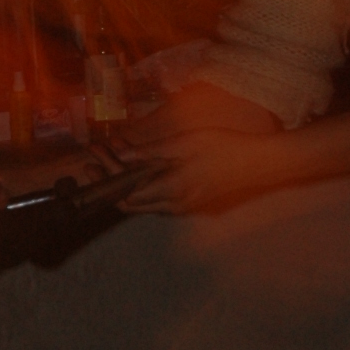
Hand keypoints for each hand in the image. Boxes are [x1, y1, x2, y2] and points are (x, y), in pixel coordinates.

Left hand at [106, 104, 275, 214]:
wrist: (257, 163)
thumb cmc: (224, 147)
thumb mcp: (184, 143)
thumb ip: (150, 153)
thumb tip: (120, 155)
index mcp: (170, 189)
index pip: (125, 193)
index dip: (104, 178)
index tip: (92, 157)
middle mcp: (173, 205)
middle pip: (129, 203)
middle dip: (108, 182)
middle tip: (93, 162)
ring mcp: (182, 207)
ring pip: (142, 203)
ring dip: (124, 184)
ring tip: (111, 161)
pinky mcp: (189, 203)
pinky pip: (156, 200)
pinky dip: (141, 186)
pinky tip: (137, 168)